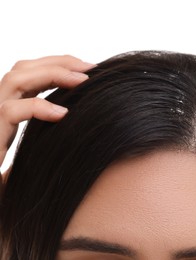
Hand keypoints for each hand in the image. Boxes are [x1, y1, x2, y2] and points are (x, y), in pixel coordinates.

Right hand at [0, 55, 93, 181]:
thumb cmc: (15, 187)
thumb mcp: (37, 157)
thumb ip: (51, 140)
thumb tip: (82, 129)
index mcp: (4, 111)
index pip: (28, 73)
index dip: (56, 65)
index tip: (88, 69)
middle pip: (22, 68)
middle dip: (58, 62)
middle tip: (91, 68)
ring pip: (15, 79)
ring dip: (51, 74)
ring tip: (82, 81)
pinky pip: (10, 111)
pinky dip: (38, 107)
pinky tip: (63, 114)